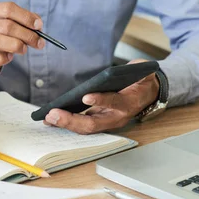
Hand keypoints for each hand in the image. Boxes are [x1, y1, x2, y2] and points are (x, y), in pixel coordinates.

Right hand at [0, 2, 45, 83]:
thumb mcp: (5, 29)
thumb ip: (21, 23)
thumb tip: (38, 23)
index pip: (8, 8)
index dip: (26, 17)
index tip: (39, 26)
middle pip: (6, 25)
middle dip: (27, 34)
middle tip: (38, 42)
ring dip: (16, 45)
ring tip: (24, 49)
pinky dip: (5, 58)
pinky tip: (8, 58)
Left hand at [44, 60, 159, 133]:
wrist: (149, 93)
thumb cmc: (142, 81)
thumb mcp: (142, 73)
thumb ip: (135, 72)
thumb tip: (125, 70)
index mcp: (129, 103)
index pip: (114, 103)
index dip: (100, 100)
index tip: (85, 97)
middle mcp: (118, 117)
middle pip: (93, 124)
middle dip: (71, 120)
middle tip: (53, 114)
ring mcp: (108, 122)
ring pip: (85, 128)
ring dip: (66, 124)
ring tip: (48, 118)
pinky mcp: (101, 122)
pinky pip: (83, 125)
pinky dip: (67, 123)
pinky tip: (52, 119)